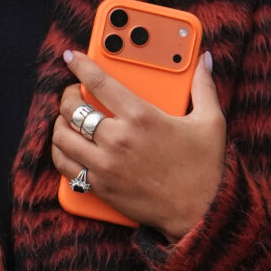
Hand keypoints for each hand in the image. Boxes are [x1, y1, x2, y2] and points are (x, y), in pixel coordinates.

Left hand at [52, 49, 225, 242]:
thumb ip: (203, 86)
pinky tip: (66, 145)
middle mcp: (118, 139)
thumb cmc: (205, 168)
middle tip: (73, 92)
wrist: (199, 214)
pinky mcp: (100, 187)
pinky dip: (60, 152)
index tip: (70, 57)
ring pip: (62, 137)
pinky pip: (65, 166)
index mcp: (141, 116)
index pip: (98, 81)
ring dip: (59, 124)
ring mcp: (105, 165)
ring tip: (67, 119)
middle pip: (72, 109)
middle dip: (68, 95)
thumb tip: (205, 59)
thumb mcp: (210, 122)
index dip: (80, 64)